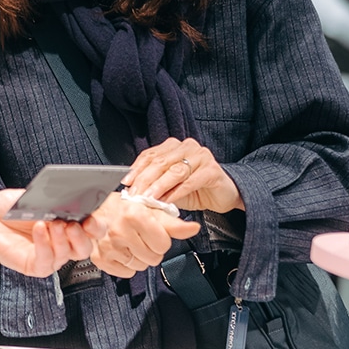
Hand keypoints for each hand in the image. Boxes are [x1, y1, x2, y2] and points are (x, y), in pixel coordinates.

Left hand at [0, 189, 97, 277]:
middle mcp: (64, 243)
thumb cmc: (12, 207)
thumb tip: (67, 201)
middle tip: (75, 223)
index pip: (93, 230)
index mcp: (70, 224)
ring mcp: (51, 256)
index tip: (91, 218)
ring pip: (68, 255)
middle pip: (86, 248)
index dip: (96, 226)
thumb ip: (52, 200)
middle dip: (83, 236)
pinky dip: (45, 245)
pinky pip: (47, 261)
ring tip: (52, 223)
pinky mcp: (35, 266)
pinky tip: (39, 229)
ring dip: (62, 238)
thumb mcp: (34, 197)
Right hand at [84, 192, 199, 277]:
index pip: (164, 245)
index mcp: (134, 215)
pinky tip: (122, 251)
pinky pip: (126, 273)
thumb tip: (194, 228)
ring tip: (130, 242)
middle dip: (150, 249)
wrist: (97, 210)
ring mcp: (109, 246)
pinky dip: (126, 265)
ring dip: (139, 257)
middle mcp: (120, 230)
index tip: (152, 232)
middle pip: (153, 258)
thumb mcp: (152, 211)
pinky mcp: (100, 258)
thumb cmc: (125, 209)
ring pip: (140, 267)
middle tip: (140, 237)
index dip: (160, 239)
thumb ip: (174, 223)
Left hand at [122, 137, 243, 213]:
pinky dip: (176, 192)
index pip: (150, 155)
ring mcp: (201, 156)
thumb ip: (155, 184)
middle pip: (160, 162)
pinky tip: (168, 201)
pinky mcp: (212, 170)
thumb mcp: (170, 186)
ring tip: (148, 198)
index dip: (136, 169)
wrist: (223, 195)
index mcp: (173, 147)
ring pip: (174, 171)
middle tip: (135, 194)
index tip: (126, 183)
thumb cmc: (195, 189)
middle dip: (144, 180)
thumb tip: (133, 191)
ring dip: (159, 186)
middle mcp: (187, 147)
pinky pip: (190, 181)